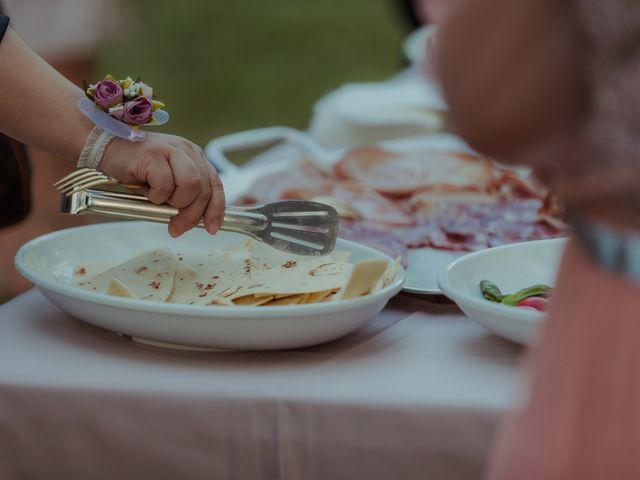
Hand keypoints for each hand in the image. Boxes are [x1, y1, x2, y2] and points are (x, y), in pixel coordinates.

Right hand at [99, 132, 224, 236]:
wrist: (103, 146)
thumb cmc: (134, 168)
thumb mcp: (165, 181)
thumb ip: (182, 195)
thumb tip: (192, 222)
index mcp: (193, 155)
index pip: (215, 184)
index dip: (216, 209)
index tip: (212, 229)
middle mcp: (186, 150)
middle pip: (204, 189)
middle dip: (192, 214)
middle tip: (176, 228)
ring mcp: (170, 150)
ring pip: (191, 185)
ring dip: (176, 202)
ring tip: (158, 201)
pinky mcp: (153, 155)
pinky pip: (165, 185)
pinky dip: (156, 196)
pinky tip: (145, 190)